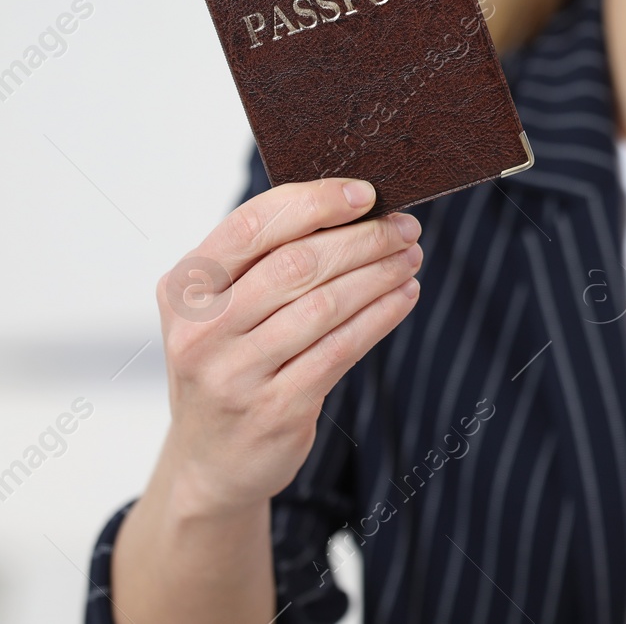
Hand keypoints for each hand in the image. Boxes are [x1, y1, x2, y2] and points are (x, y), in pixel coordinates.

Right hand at [154, 177, 422, 518]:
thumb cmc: (228, 364)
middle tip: (405, 228)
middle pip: (297, 263)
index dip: (314, 203)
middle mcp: (201, 330)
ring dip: (380, 274)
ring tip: (410, 258)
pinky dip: (381, 315)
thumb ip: (264, 261)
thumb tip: (352, 206)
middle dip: (363, 239)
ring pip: (326, 304)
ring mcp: (234, 374)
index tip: (365, 194)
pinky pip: (342, 348)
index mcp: (185, 289)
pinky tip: (404, 297)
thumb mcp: (220, 310)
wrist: (209, 462)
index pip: (251, 226)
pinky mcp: (275, 409)